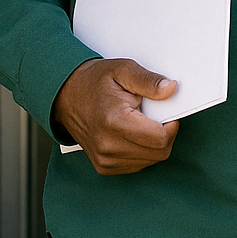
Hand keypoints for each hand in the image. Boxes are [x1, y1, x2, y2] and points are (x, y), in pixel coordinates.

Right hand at [51, 58, 180, 174]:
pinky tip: (131, 134)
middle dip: (163, 134)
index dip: (171, 125)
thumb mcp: (123, 70)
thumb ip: (149, 81)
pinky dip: (141, 151)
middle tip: (152, 116)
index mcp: (115, 121)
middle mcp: (109, 146)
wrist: (64, 95)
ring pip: (150, 160)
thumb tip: (171, 89)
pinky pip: (137, 165)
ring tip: (138, 123)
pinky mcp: (104, 167)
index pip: (161, 139)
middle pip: (159, 153)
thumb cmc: (93, 81)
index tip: (167, 113)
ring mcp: (105, 160)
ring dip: (152, 144)